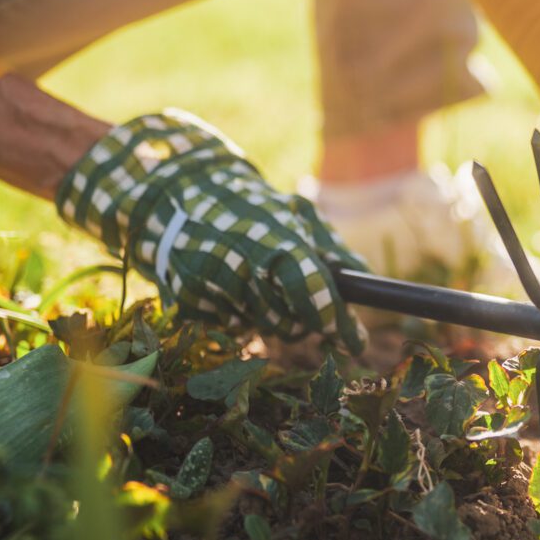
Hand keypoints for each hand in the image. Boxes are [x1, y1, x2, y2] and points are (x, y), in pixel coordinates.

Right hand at [57, 111, 365, 350]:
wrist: (175, 198)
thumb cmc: (247, 208)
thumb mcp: (295, 215)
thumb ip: (330, 248)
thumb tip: (364, 278)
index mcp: (276, 244)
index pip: (314, 297)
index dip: (337, 324)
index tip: (353, 341)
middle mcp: (244, 270)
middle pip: (290, 325)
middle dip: (301, 318)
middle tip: (297, 298)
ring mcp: (212, 290)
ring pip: (259, 328)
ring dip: (267, 312)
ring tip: (255, 276)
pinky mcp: (187, 304)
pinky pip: (228, 326)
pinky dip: (235, 311)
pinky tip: (226, 281)